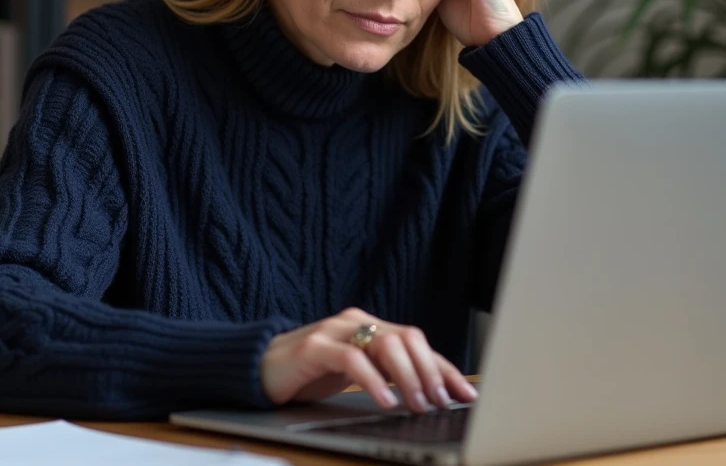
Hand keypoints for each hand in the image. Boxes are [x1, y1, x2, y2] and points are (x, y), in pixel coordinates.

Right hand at [260, 307, 478, 412]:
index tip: (466, 393)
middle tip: (440, 402)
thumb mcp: (358, 373)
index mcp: (372, 327)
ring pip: (385, 344)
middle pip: (408, 339)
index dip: (444, 368)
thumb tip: (430, 395)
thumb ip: (388, 375)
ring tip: (416, 404)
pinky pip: (351, 357)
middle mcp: (357, 322)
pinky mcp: (314, 346)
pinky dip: (372, 379)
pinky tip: (383, 400)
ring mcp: (335, 330)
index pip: (418, 343)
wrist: (260, 368)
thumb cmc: (311, 373)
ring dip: (407, 377)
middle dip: (429, 373)